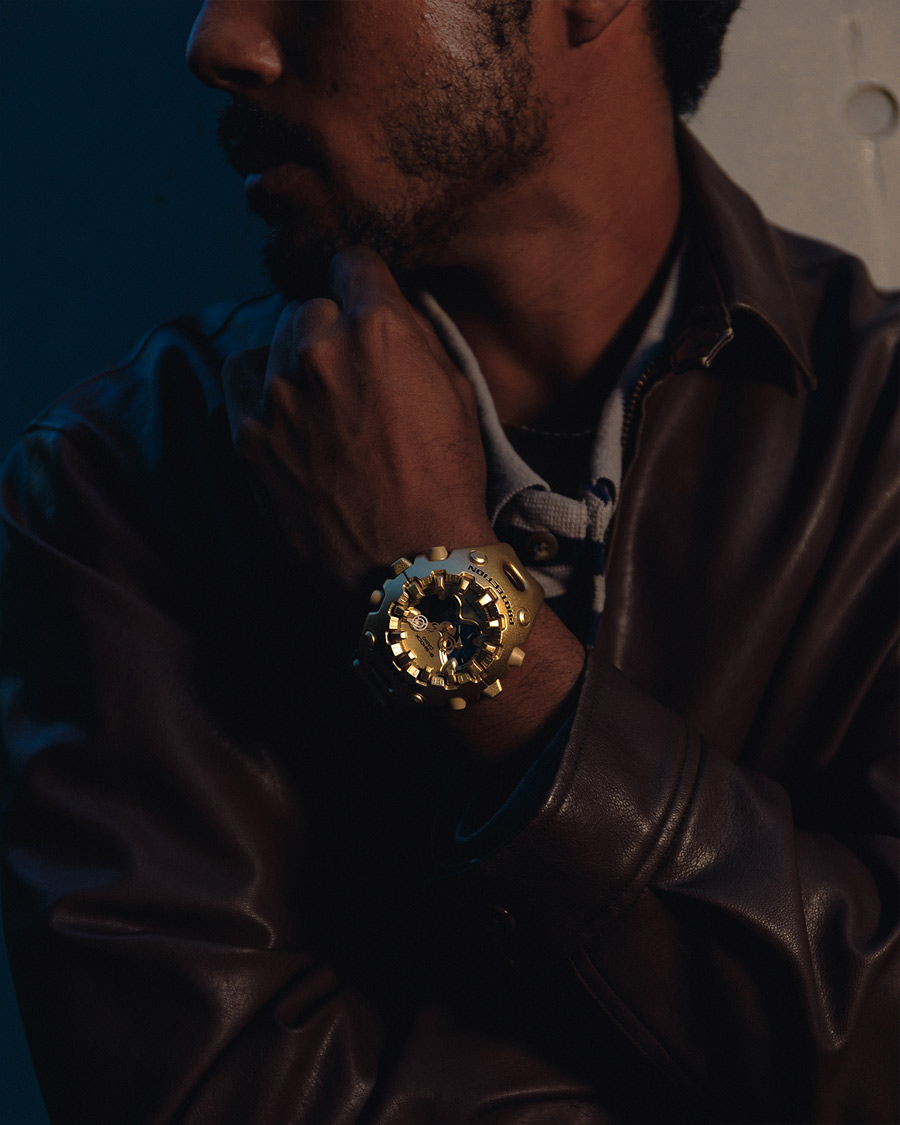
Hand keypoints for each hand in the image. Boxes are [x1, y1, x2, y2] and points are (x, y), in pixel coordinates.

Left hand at [223, 247, 495, 589]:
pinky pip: (241, 380)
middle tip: (350, 372)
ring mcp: (276, 392)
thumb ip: (416, 338)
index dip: (361, 283)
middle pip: (310, 307)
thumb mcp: (456, 393)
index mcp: (379, 328)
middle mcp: (319, 347)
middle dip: (329, 330)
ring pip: (271, 340)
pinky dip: (260, 387)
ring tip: (316, 397)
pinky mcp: (246, 435)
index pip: (352, 263)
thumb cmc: (445, 483)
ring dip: (293, 358)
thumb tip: (389, 308)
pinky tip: (285, 414)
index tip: (362, 301)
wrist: (407, 565)